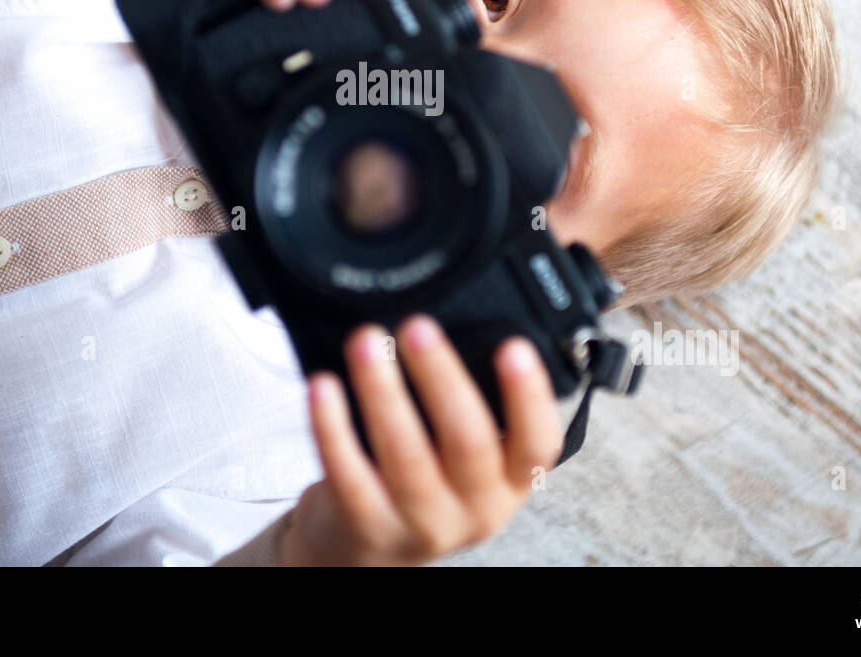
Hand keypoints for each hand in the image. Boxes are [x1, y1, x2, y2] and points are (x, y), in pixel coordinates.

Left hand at [279, 315, 563, 565]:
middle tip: (417, 325)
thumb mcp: (466, 456)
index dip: (530, 396)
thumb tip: (473, 311)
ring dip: (383, 391)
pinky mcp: (366, 526)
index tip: (513, 344)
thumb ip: (476, 404)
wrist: (363, 550)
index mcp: (510, 481)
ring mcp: (420, 522)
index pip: (538, 444)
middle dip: (442, 377)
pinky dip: (332, 426)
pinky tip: (322, 387)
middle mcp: (475, 507)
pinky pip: (348, 473)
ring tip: (365, 341)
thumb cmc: (423, 483)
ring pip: (405, 454)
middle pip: (468, 442)